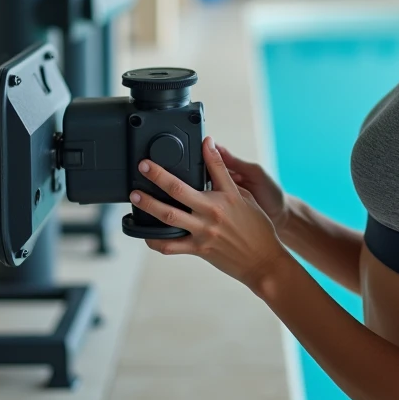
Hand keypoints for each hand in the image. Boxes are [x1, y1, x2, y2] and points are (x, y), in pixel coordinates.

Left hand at [131, 136, 290, 292]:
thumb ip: (225, 176)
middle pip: (179, 190)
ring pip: (169, 217)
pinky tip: (145, 233)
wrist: (263, 260)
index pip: (214, 167)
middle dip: (158, 176)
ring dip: (149, 205)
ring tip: (135, 197)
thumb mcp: (244, 197)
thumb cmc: (256, 228)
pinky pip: (171, 246)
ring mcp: (203, 232)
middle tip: (143, 166)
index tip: (196, 139)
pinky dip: (155, 240)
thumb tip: (211, 150)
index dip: (204, 151)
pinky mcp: (199, 249)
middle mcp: (212, 213)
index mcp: (226, 197)